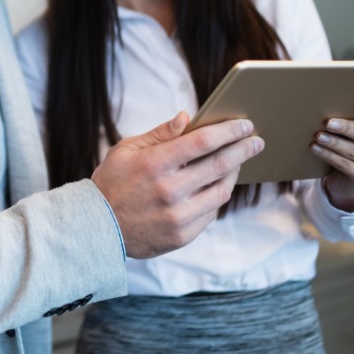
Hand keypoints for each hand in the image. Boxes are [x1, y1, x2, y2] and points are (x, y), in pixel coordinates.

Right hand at [91, 112, 263, 258]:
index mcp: (154, 164)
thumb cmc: (112, 182)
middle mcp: (169, 191)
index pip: (202, 142)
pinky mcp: (182, 235)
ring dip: (234, 173)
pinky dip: (218, 195)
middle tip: (257, 140)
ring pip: (221, 191)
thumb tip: (186, 118)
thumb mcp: (126, 150)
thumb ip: (159, 134)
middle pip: (219, 166)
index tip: (244, 123)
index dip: (228, 131)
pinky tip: (218, 185)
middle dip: (243, 150)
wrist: (97, 228)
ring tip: (238, 161)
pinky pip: (211, 212)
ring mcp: (177, 216)